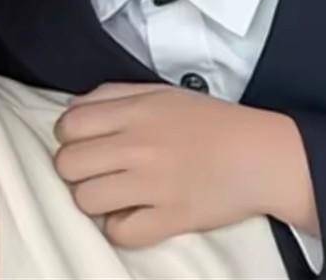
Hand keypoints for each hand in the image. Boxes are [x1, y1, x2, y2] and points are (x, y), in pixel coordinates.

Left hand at [54, 82, 316, 248]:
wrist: (258, 154)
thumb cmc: (208, 120)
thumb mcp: (158, 92)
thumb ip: (112, 94)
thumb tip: (72, 108)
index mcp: (134, 112)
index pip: (69, 125)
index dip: (67, 136)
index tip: (82, 142)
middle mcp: (138, 146)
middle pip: (69, 165)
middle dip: (74, 169)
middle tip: (95, 170)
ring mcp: (153, 185)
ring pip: (86, 200)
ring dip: (92, 200)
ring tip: (110, 194)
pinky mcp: (170, 219)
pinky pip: (120, 233)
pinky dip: (119, 228)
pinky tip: (131, 215)